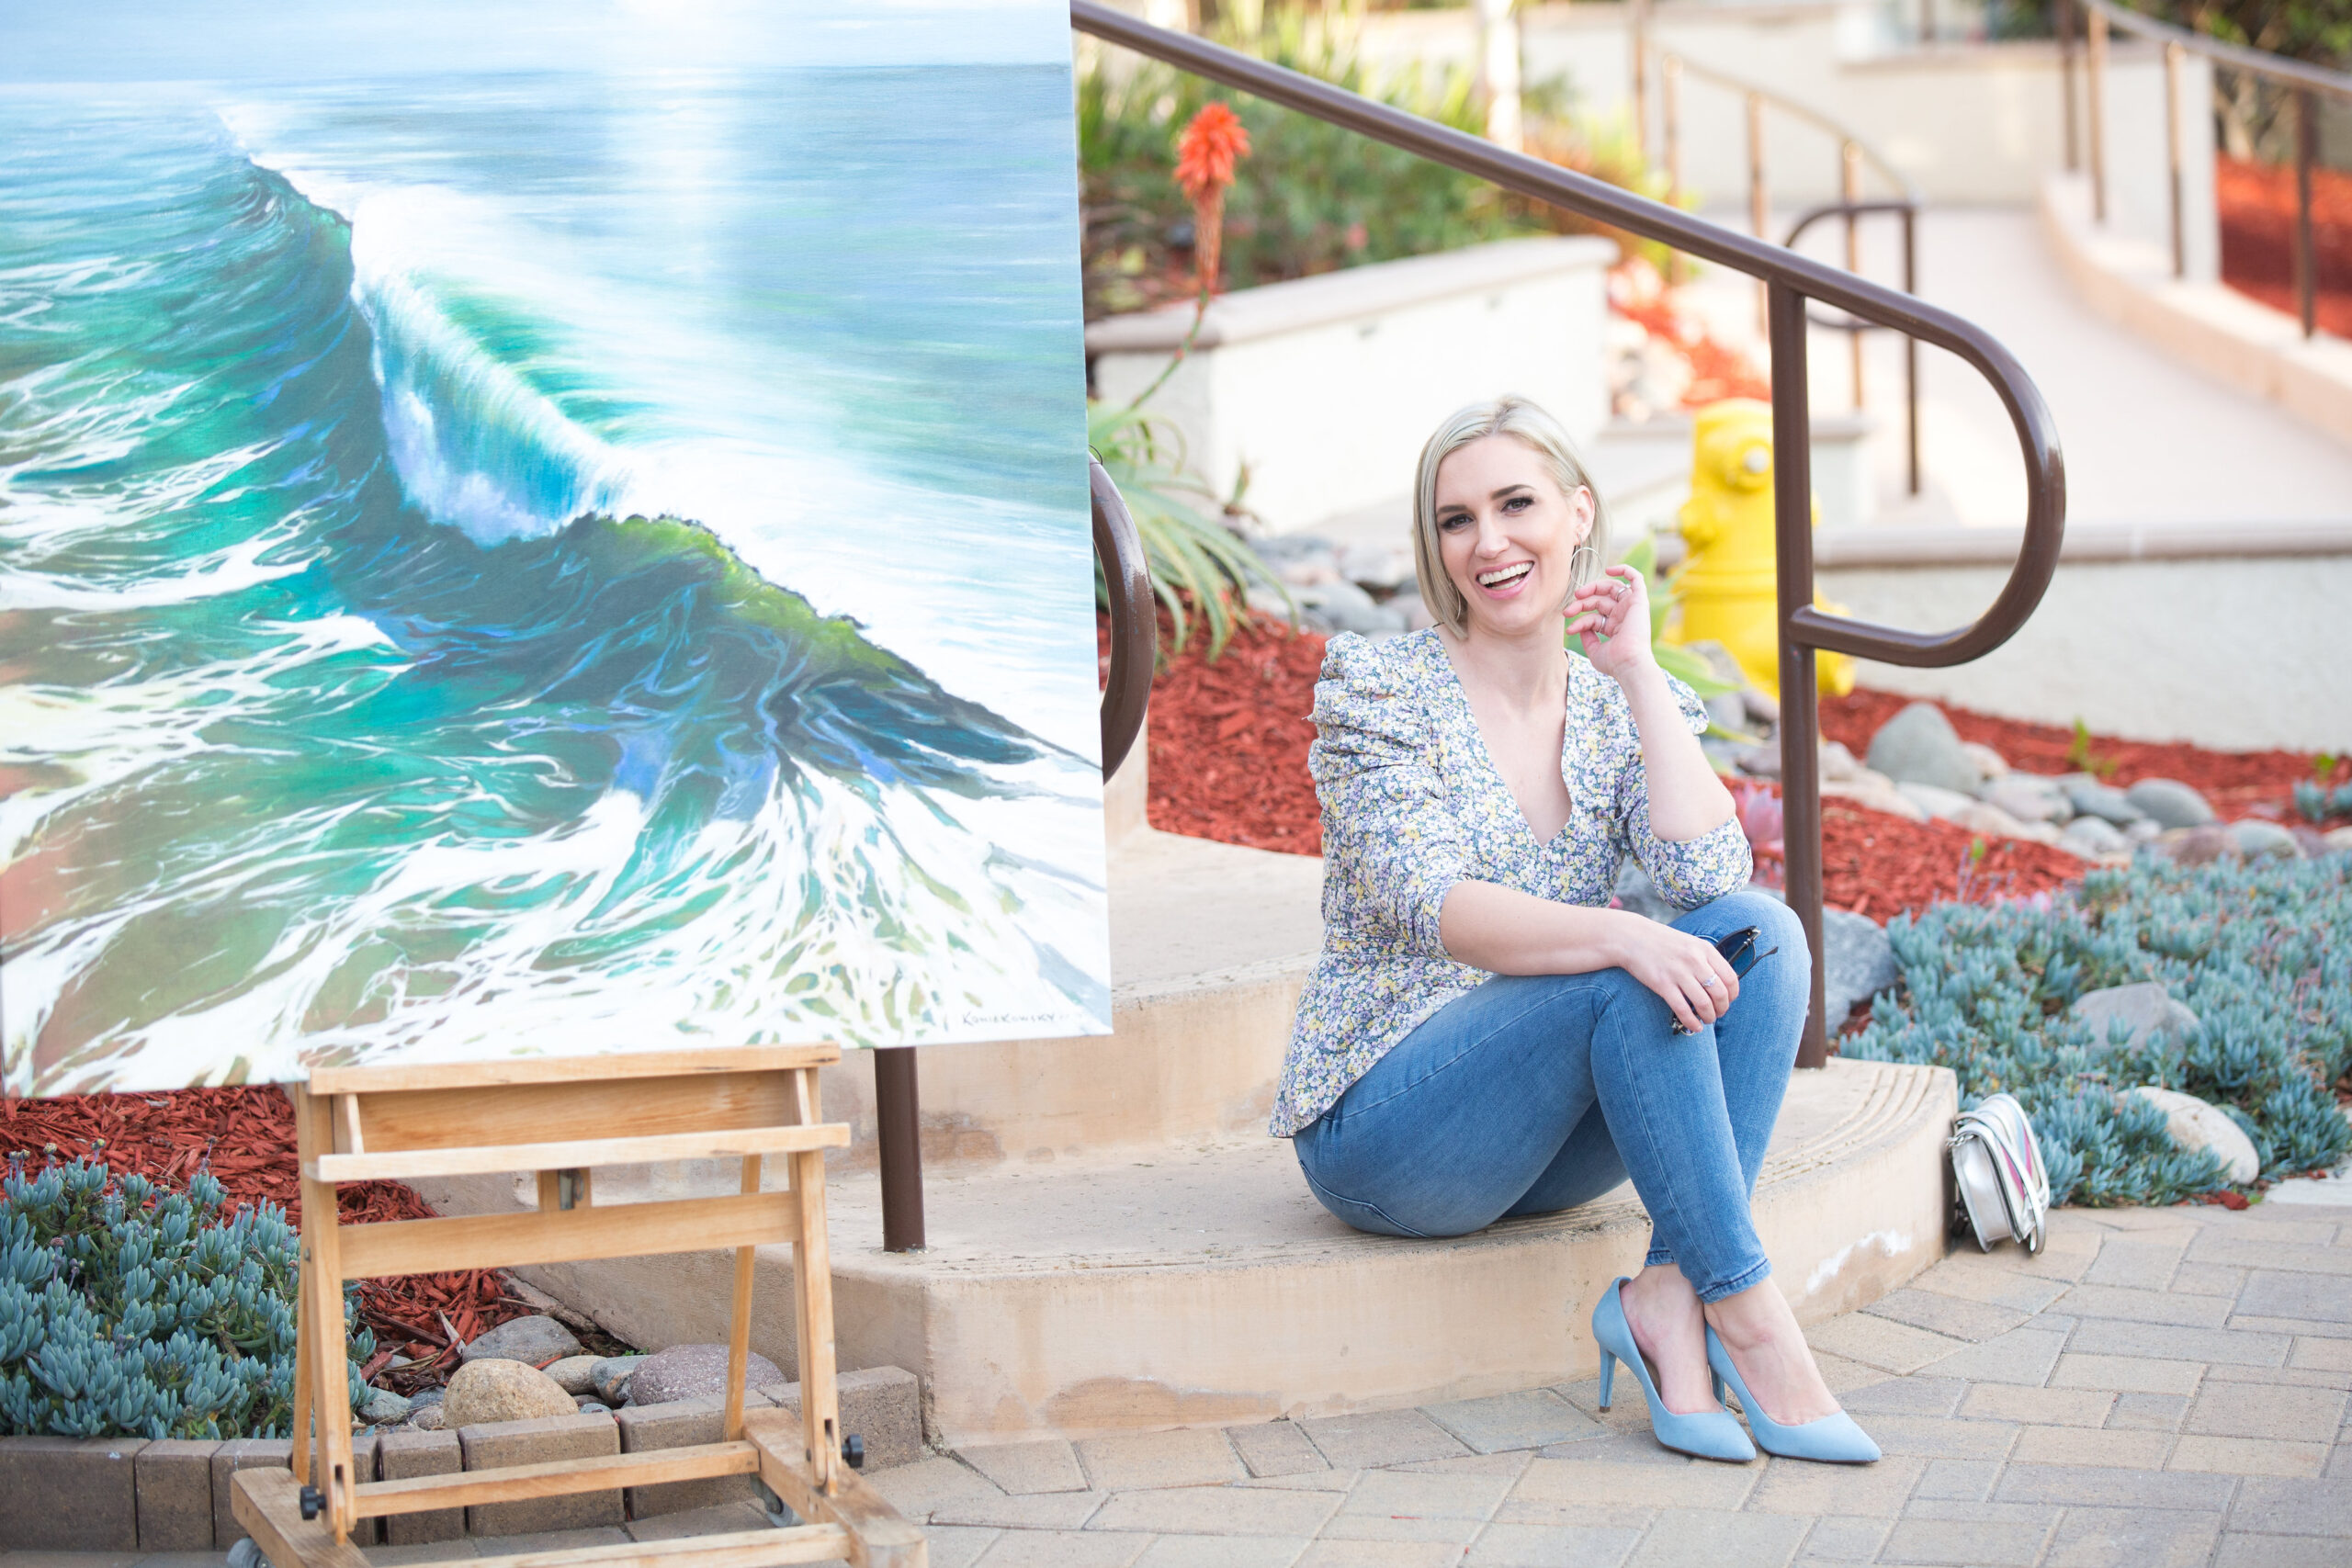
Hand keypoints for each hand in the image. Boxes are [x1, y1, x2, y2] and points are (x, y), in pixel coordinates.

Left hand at [1567, 564, 1656, 684]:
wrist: (1629, 663)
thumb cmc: (1615, 662)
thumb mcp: (1595, 651)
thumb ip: (1588, 638)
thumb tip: (1580, 628)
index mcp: (1615, 627)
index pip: (1595, 616)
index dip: (1581, 620)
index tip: (1570, 628)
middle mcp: (1623, 616)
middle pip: (1601, 600)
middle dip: (1583, 602)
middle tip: (1568, 610)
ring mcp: (1631, 608)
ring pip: (1611, 588)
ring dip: (1592, 588)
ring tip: (1578, 595)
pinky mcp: (1640, 601)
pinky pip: (1636, 579)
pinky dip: (1624, 570)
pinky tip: (1609, 570)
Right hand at [1612, 916, 1740, 1033]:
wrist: (1632, 937)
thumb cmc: (1662, 942)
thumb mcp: (1690, 944)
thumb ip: (1706, 960)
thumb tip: (1720, 984)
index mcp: (1705, 949)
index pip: (1730, 978)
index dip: (1733, 995)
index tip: (1728, 1001)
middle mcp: (1695, 960)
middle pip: (1720, 993)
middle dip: (1722, 1008)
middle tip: (1718, 1013)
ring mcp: (1678, 972)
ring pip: (1704, 1003)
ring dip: (1709, 1017)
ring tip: (1706, 1020)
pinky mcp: (1663, 984)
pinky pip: (1682, 1009)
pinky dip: (1691, 1022)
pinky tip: (1694, 1027)